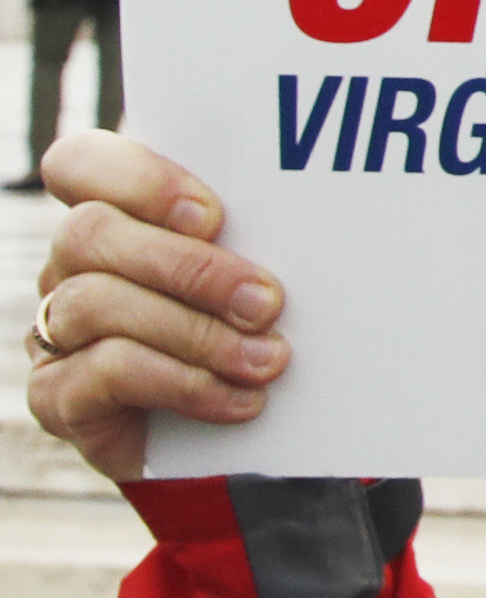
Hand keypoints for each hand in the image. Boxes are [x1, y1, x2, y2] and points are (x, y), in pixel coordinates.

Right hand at [22, 132, 288, 490]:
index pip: (79, 164)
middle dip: (190, 268)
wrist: (245, 433)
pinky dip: (183, 384)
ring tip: (268, 360)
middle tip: (268, 302)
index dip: (136, 179)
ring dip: (196, 333)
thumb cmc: (257, 326)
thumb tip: (318, 214)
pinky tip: (239, 400)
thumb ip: (255, 233)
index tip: (212, 216)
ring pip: (97, 303)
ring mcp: (55, 330)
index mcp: (112, 215)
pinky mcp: (58, 395)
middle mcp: (69, 267)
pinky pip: (104, 374)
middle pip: (90, 234)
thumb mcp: (257, 270)